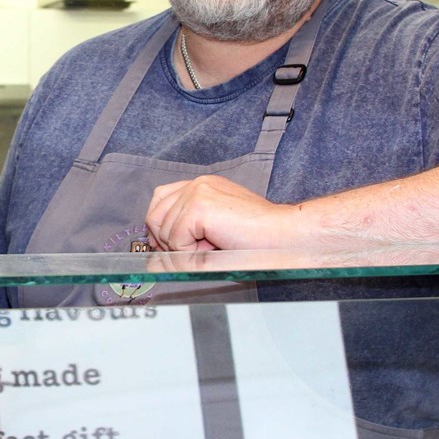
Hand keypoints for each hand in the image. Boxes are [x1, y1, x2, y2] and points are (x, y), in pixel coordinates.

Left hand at [144, 175, 295, 251]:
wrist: (284, 237)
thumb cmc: (259, 238)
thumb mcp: (216, 231)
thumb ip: (188, 231)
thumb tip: (157, 249)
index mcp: (203, 187)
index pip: (161, 200)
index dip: (160, 227)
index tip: (170, 246)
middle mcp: (198, 184)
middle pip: (154, 215)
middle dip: (166, 241)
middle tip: (192, 252)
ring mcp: (197, 192)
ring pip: (164, 230)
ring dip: (184, 249)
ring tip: (213, 247)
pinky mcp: (199, 206)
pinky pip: (175, 240)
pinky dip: (190, 253)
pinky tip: (214, 248)